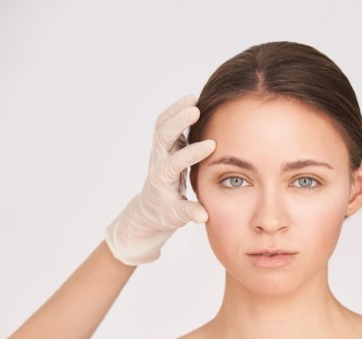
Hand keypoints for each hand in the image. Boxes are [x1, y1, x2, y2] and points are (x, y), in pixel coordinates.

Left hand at [104, 95, 215, 265]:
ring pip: (163, 126)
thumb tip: (203, 215)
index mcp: (162, 179)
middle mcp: (159, 160)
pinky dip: (176, 111)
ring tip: (192, 98)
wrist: (150, 209)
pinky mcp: (167, 146)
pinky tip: (191, 101)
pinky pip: (166, 124)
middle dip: (178, 123)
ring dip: (176, 111)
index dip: (191, 153)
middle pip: (163, 136)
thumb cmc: (165, 213)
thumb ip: (190, 213)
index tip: (211, 145)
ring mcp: (161, 151)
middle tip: (195, 110)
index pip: (175, 162)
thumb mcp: (177, 217)